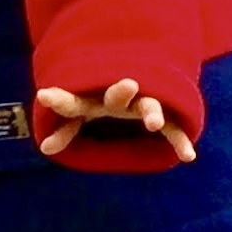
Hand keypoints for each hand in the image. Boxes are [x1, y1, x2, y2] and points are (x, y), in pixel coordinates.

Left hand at [34, 77, 194, 161]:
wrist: (142, 73)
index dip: (59, 100)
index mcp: (93, 99)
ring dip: (152, 112)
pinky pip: (174, 129)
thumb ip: (65, 130)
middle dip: (122, 91)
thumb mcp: (81, 114)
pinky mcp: (165, 117)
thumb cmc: (102, 100)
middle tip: (129, 85)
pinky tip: (188, 157)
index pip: (73, 101)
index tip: (43, 95)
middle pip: (118, 95)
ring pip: (149, 105)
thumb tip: (45, 149)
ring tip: (154, 124)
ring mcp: (143, 105)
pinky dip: (180, 141)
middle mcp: (120, 98)